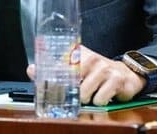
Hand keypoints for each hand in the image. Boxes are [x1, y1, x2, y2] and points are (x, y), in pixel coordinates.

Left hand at [26, 45, 146, 104]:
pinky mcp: (115, 80)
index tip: (47, 82)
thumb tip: (30, 69)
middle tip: (76, 92)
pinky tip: (102, 95)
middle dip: (72, 92)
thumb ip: (54, 69)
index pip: (60, 64)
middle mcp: (91, 59)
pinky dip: (99, 102)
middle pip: (71, 83)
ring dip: (86, 99)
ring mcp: (104, 69)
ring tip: (91, 93)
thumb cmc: (97, 72)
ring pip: (84, 94)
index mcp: (79, 53)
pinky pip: (100, 99)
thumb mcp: (77, 67)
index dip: (52, 76)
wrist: (126, 74)